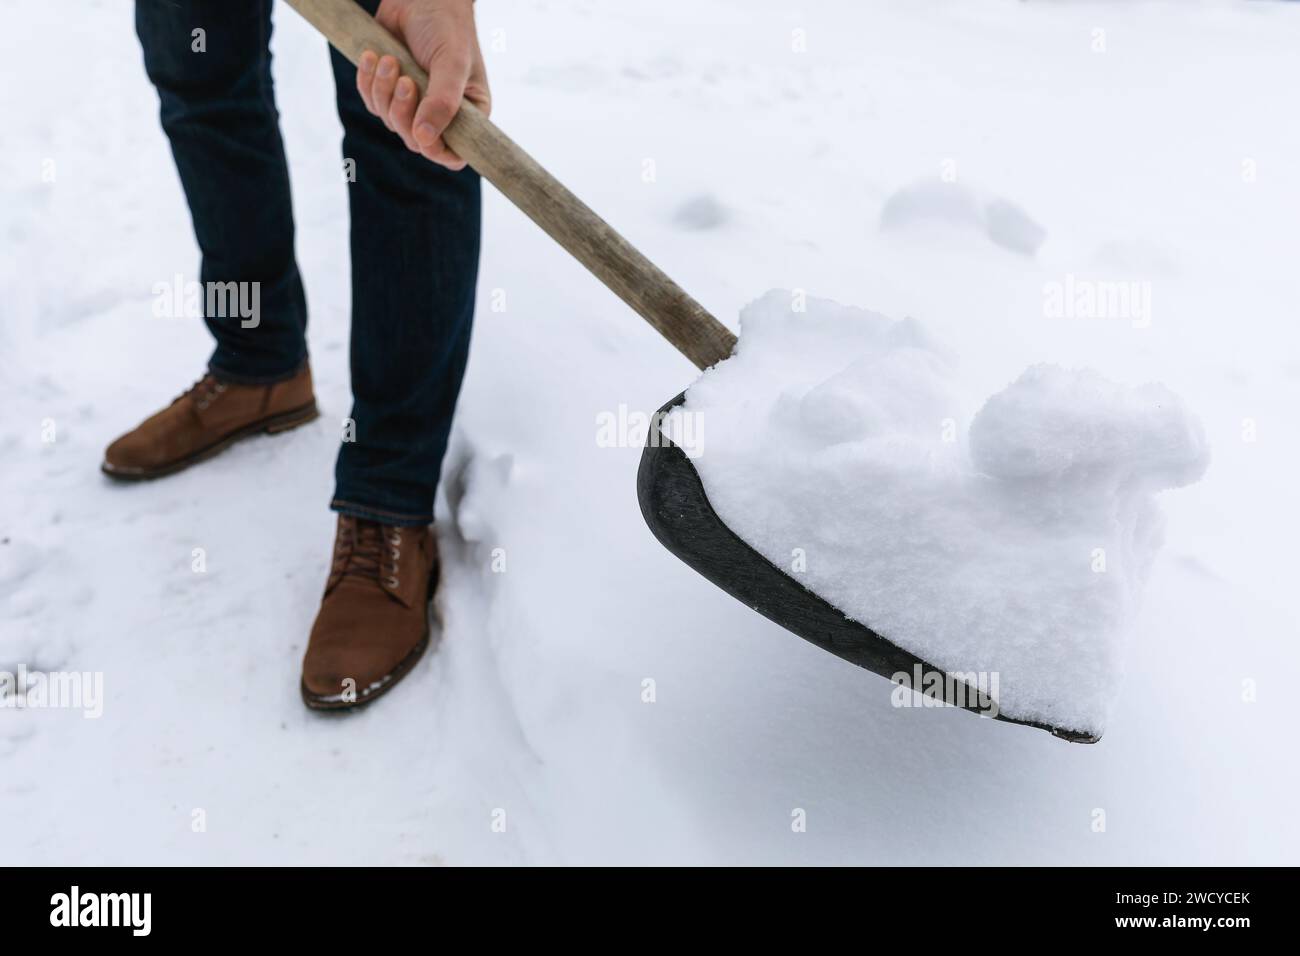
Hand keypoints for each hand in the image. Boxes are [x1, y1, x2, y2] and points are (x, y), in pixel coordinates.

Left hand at [356, 0, 489, 169]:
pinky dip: (368, 81)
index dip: (435, 151)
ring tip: (389, 60)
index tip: (421, 132)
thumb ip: (442, 102)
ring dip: (383, 91)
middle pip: (415, 141)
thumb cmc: (447, 26)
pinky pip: (372, 102)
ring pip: (390, 121)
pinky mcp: (389, 90)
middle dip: (402, 112)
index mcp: (468, 114)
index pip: (453, 155)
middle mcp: (441, 114)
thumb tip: (424, 138)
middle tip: (404, 80)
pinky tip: (374, 56)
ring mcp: (414, 103)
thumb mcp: (452, 63)